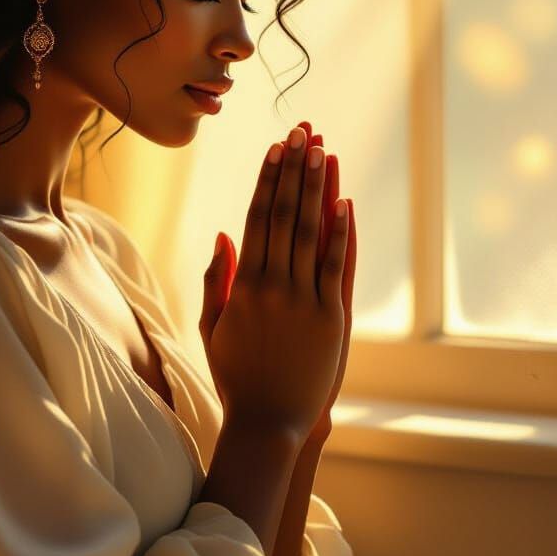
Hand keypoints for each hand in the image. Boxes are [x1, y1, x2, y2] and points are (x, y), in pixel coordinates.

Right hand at [201, 121, 356, 443]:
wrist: (269, 421)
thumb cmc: (237, 375)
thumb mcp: (212, 326)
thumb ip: (216, 278)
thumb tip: (224, 234)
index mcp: (241, 285)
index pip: (255, 218)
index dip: (267, 180)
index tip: (275, 149)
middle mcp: (270, 285)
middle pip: (283, 215)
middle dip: (293, 171)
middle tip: (302, 134)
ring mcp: (301, 300)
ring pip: (308, 232)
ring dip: (316, 189)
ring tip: (322, 153)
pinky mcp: (329, 317)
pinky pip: (333, 266)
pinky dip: (339, 233)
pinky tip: (344, 203)